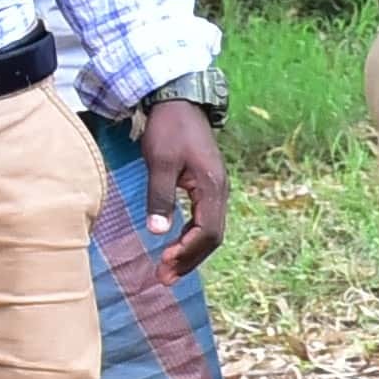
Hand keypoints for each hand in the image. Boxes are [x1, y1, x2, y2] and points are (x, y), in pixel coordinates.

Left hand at [131, 97, 231, 271]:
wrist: (180, 100)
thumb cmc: (169, 128)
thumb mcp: (159, 162)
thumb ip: (159, 197)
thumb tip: (158, 232)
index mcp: (212, 187)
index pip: (209, 232)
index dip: (188, 251)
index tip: (165, 261)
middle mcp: (220, 192)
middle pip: (213, 237)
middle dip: (190, 259)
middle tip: (165, 278)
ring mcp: (216, 189)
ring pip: (210, 230)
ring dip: (191, 252)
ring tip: (169, 269)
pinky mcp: (207, 186)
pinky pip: (205, 220)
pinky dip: (191, 237)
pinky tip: (176, 244)